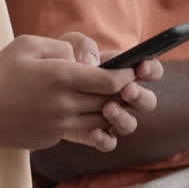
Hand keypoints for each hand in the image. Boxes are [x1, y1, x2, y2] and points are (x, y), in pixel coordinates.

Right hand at [0, 35, 135, 151]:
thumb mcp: (27, 45)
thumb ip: (61, 46)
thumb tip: (84, 58)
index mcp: (60, 77)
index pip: (109, 81)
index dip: (126, 75)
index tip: (130, 70)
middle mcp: (64, 104)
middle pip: (109, 101)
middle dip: (123, 92)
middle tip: (127, 82)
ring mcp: (59, 125)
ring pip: (99, 120)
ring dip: (108, 109)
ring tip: (107, 96)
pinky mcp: (52, 139)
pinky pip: (79, 130)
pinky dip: (86, 120)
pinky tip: (79, 110)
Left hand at [59, 32, 163, 150]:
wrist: (37, 85)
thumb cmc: (57, 59)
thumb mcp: (68, 44)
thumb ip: (83, 45)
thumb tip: (92, 64)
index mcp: (122, 70)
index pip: (150, 70)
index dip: (151, 70)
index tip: (139, 68)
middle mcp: (121, 96)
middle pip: (148, 101)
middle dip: (140, 96)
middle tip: (126, 90)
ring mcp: (109, 116)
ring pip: (130, 125)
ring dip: (123, 118)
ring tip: (107, 108)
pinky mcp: (93, 133)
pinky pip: (109, 143)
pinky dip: (105, 139)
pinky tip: (93, 132)